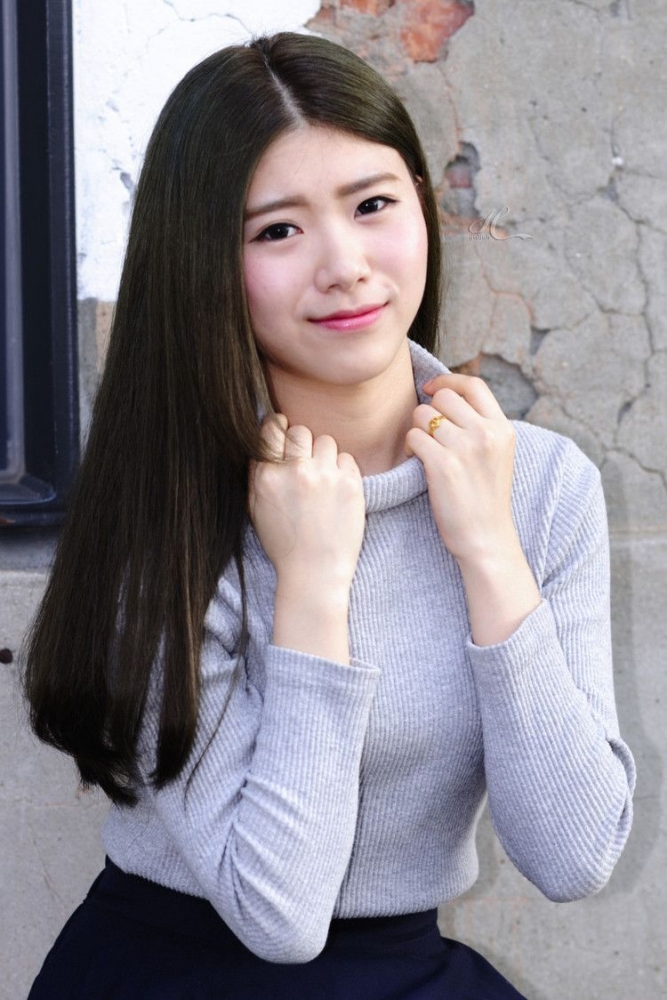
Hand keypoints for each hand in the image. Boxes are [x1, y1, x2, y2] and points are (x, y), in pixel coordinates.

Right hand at [249, 415, 365, 590]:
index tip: (283, 431)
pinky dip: (342, 470)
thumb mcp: (255, 508)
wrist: (315, 572)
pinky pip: (347, 458)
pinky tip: (336, 491)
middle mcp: (296, 471)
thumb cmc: (284, 543)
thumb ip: (257, 472)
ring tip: (321, 480)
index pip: (272, 429)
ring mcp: (325, 476)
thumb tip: (261, 437)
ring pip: (326, 441)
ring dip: (323, 456)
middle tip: (304, 463)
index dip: (278, 427)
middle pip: (301, 431)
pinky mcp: (351, 484)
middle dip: (302, 443)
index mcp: (268, 476)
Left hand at [405, 373, 516, 566]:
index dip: (447, 381)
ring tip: (423, 451)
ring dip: (417, 431)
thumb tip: (446, 395)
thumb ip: (480, 426)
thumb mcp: (496, 454)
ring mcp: (466, 448)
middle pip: (443, 398)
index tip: (431, 390)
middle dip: (429, 413)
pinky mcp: (444, 465)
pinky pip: (413, 437)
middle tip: (428, 436)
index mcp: (502, 428)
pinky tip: (417, 462)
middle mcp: (487, 434)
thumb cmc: (485, 498)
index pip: (473, 385)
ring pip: (423, 415)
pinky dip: (409, 447)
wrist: (486, 538)